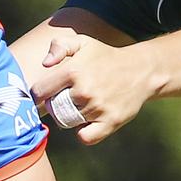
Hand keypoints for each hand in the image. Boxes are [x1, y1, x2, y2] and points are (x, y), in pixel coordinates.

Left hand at [30, 34, 154, 144]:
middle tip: (66, 98)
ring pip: (68, 122)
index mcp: (73, 71)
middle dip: (55, 105)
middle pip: (52, 110)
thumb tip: (45, 63)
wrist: (141, 70)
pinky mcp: (110, 122)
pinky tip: (88, 121)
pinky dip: (83, 132)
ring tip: (81, 105)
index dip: (39, 93)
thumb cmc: (106, 57)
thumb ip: (59, 45)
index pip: (39, 92)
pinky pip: (85, 137)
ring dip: (70, 117)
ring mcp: (97, 108)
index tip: (46, 92)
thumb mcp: (83, 42)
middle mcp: (84, 91)